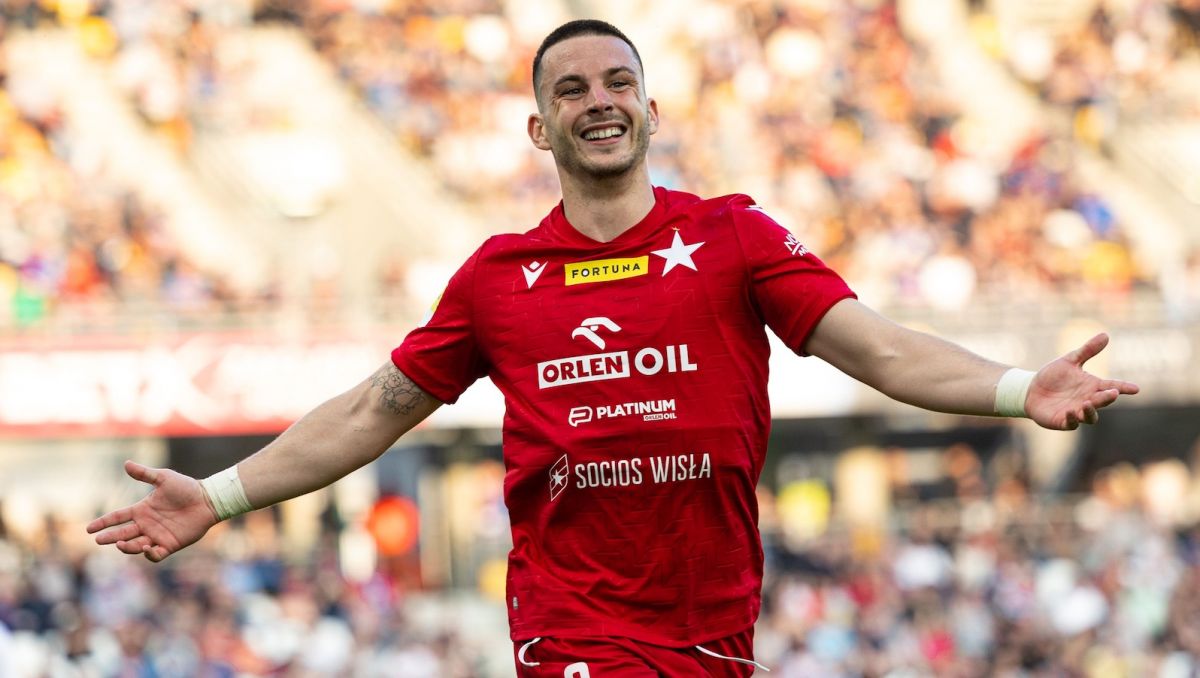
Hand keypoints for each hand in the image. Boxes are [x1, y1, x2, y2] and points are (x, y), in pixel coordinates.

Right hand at [86, 460, 219, 561]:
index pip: (117, 517)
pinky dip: (149, 554)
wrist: (207, 499)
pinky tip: (146, 548)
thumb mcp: (164, 478)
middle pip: (122, 533)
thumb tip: (126, 463)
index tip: (89, 528)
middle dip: (109, 537)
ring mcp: (157, 536)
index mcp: (142, 510)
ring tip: (120, 543)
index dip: (103, 523)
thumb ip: (145, 474)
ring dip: (127, 546)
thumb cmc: (186, 488)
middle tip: (99, 539)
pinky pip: (155, 554)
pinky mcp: (170, 545)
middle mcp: (146, 524)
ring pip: (135, 545)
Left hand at [1026, 333, 1138, 429]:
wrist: (1031, 390)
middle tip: (1113, 393)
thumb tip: (1105, 334)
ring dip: (1090, 411)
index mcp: (1092, 386)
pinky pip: (1071, 423)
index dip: (1124, 387)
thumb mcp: (1070, 361)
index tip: (1136, 388)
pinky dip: (1072, 419)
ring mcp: (1076, 412)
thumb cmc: (1053, 376)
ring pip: (1090, 416)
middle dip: (1107, 398)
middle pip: (1102, 401)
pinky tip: (1070, 411)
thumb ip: (1087, 350)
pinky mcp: (1063, 421)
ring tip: (1087, 403)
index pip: (1112, 386)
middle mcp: (1088, 400)